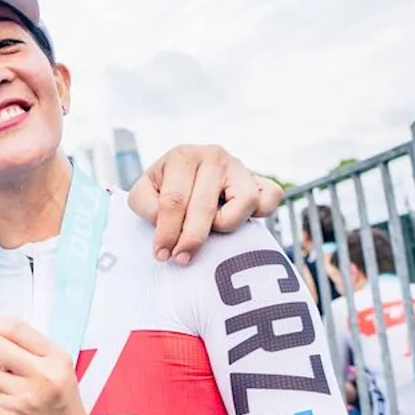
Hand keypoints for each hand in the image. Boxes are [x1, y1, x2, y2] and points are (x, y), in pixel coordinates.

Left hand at [128, 144, 282, 266]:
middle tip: (181, 258)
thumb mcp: (143, 193)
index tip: (162, 255)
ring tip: (212, 228)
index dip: (167, 232)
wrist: (188, 179)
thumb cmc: (164, 189)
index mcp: (183, 156)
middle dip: (191, 238)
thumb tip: (165, 223)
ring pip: (245, 202)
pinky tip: (238, 220)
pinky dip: (261, 213)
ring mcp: (241, 167)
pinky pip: (271, 198)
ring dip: (227, 223)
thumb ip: (146, 205)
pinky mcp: (262, 180)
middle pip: (206, 206)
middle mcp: (214, 156)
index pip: (174, 200)